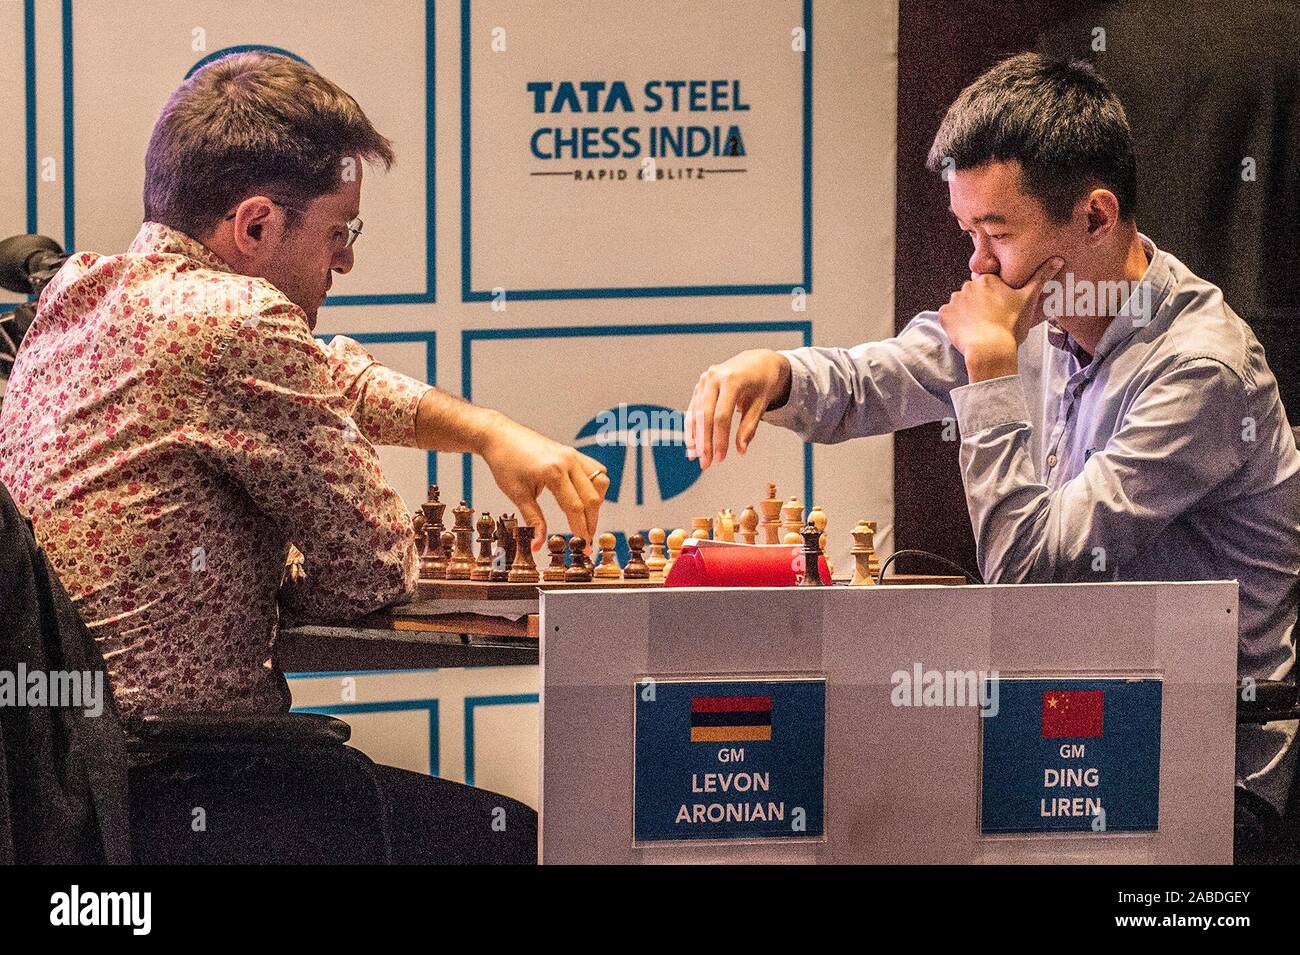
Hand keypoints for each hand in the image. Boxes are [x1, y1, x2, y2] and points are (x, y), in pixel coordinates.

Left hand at [478, 416, 610, 548]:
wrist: (501, 436)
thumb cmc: (505, 463)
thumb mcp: (517, 495)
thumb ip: (533, 521)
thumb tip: (538, 545)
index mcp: (553, 472)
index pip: (575, 508)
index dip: (581, 530)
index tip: (583, 548)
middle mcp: (568, 461)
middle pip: (592, 498)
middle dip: (591, 522)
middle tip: (586, 540)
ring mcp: (573, 455)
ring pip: (600, 482)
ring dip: (596, 503)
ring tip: (586, 519)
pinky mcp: (573, 452)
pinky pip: (596, 470)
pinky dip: (596, 486)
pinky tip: (586, 498)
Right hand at [685, 349, 791, 468]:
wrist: (757, 360)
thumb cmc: (763, 382)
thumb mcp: (761, 403)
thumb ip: (749, 426)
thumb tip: (741, 450)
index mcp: (732, 379)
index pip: (722, 415)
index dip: (720, 439)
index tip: (721, 458)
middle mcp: (714, 378)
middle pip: (705, 416)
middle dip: (704, 442)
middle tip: (706, 464)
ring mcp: (704, 380)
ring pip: (695, 413)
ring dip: (695, 437)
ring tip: (696, 458)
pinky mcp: (700, 386)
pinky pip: (693, 409)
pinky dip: (691, 427)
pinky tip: (691, 445)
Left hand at [938, 257, 1062, 381]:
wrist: (990, 350)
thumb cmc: (1011, 326)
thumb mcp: (1029, 299)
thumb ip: (1041, 277)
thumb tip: (1057, 259)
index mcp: (987, 279)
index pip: (988, 285)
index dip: (995, 298)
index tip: (1000, 311)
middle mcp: (968, 286)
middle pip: (973, 294)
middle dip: (980, 305)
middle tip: (991, 321)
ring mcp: (954, 300)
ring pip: (961, 305)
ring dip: (967, 314)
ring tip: (980, 328)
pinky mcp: (944, 315)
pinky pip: (948, 316)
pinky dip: (955, 323)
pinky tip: (967, 332)